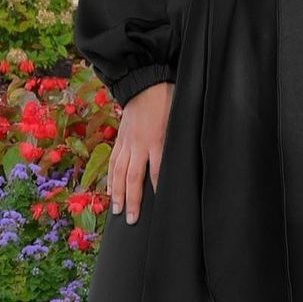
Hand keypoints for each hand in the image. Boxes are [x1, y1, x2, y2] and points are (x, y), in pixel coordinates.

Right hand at [108, 81, 172, 223]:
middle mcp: (139, 144)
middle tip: (132, 219)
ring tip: (117, 211)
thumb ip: (182, 139)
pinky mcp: (120, 139)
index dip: (159, 188)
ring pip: (119, 172)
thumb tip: (192, 157)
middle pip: (133, 177)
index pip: (159, 169)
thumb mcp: (179, 118)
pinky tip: (110, 191)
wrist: (143, 82)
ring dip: (117, 193)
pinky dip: (110, 177)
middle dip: (132, 199)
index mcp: (157, 139)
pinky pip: (113, 161)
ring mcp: (127, 142)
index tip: (162, 206)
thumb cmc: (167, 99)